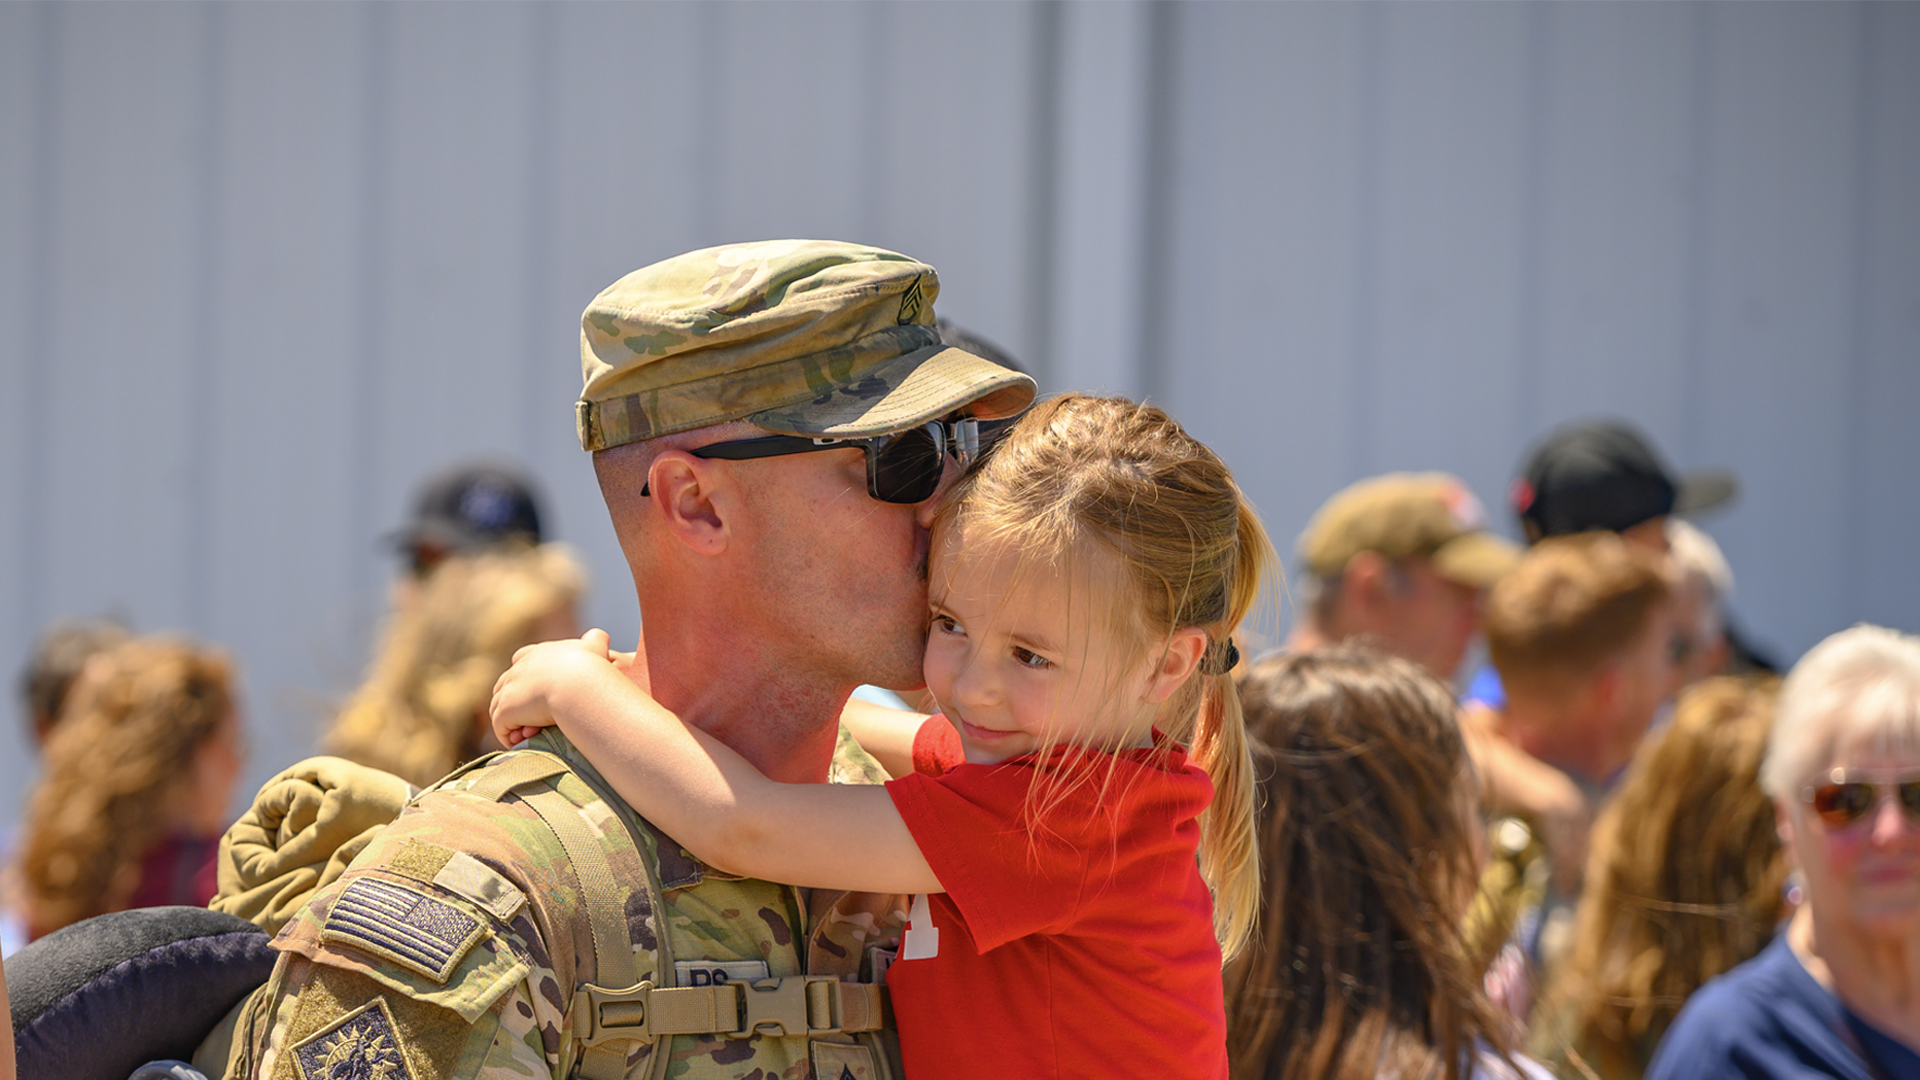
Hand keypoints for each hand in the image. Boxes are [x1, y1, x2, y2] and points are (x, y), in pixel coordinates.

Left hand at [490, 629, 614, 747]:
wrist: (578, 683)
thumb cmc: (590, 667)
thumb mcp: (595, 647)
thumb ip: (595, 640)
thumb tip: (598, 635)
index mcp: (537, 654)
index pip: (520, 660)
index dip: (524, 675)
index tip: (536, 690)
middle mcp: (518, 669)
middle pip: (505, 685)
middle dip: (515, 702)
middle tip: (532, 719)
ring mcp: (509, 689)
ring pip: (499, 707)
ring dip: (512, 722)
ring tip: (527, 735)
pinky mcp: (506, 710)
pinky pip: (501, 727)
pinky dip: (510, 736)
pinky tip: (523, 742)